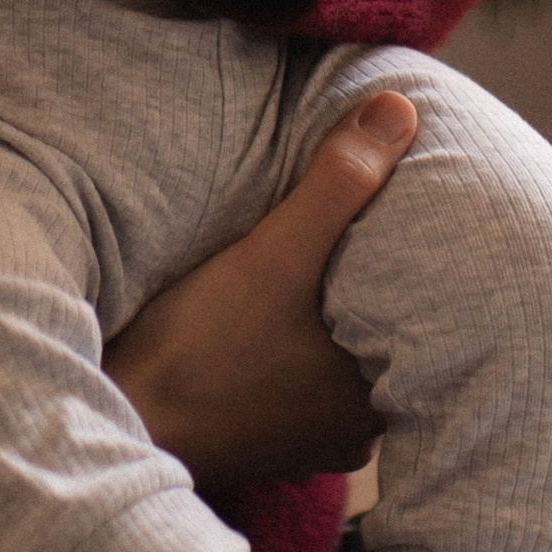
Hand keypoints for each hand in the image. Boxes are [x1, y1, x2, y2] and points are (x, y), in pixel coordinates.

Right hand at [105, 88, 417, 487]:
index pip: (432, 326)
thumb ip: (339, 183)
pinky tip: (283, 319)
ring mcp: (310, 442)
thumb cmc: (199, 349)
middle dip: (381, 293)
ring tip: (331, 267)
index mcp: (376, 396)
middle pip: (389, 345)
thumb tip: (401, 108)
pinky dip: (303, 352)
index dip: (427, 272)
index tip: (422, 225)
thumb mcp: (274, 254)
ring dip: (338, 324)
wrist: (119, 422)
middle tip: (380, 232)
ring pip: (346, 367)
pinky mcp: (269, 441)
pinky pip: (307, 388)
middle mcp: (355, 432)